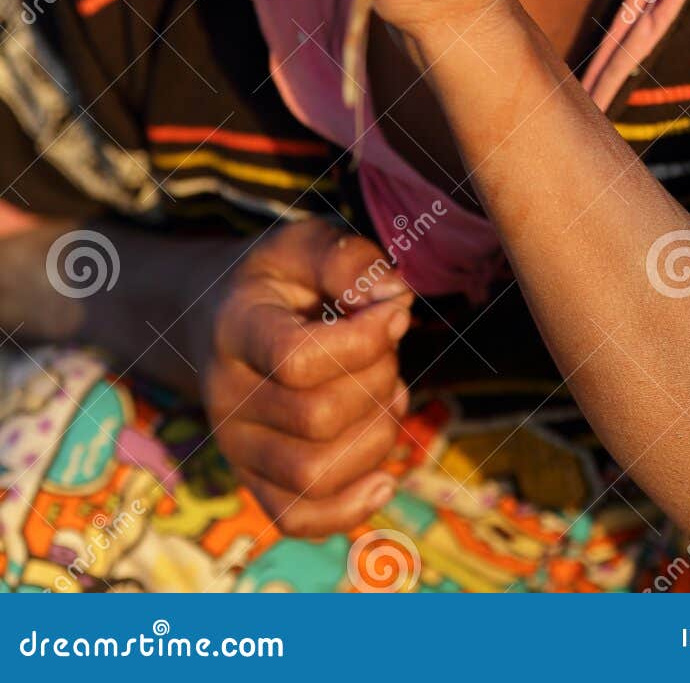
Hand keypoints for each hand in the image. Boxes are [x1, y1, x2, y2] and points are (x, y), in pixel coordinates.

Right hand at [190, 219, 412, 537]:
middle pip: (317, 418)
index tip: (396, 312)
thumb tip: (396, 300)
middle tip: (388, 349)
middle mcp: (226, 396)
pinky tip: (384, 475)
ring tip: (388, 394)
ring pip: (315, 474)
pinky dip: (352, 507)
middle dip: (377, 381)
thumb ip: (349, 261)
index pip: (297, 359)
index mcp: (235, 330)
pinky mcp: (253, 480)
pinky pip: (300, 518)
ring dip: (377, 436)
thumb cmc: (279, 280)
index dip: (364, 340)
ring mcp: (236, 446)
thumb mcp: (305, 244)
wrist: (221, 318)